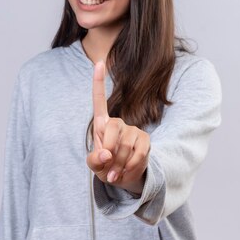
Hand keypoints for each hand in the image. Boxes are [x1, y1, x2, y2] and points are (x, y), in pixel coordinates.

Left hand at [86, 61, 149, 194]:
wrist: (124, 178)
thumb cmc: (105, 167)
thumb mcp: (94, 165)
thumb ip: (94, 160)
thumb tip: (106, 154)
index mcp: (101, 124)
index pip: (99, 100)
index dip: (98, 81)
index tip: (99, 61)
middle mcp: (118, 123)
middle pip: (112, 127)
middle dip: (108, 150)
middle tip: (107, 166)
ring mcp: (133, 130)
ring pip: (125, 145)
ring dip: (118, 164)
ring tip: (115, 172)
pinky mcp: (145, 140)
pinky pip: (138, 153)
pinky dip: (130, 167)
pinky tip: (125, 172)